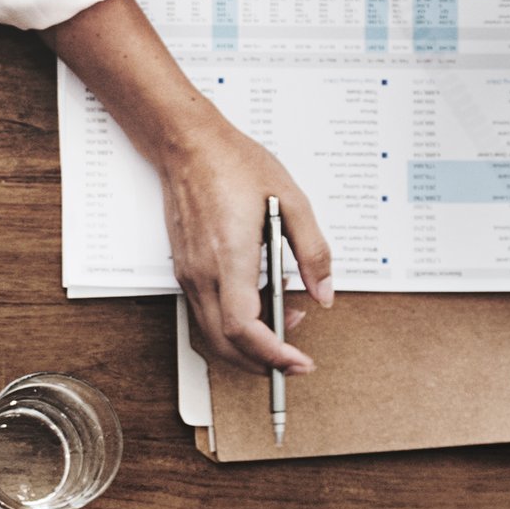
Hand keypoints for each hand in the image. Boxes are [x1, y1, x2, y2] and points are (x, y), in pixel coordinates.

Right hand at [154, 115, 330, 377]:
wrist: (188, 146)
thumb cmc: (233, 165)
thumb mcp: (291, 200)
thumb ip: (312, 251)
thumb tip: (324, 292)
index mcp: (229, 257)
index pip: (244, 328)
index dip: (272, 353)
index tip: (298, 361)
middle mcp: (203, 274)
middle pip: (225, 344)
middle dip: (261, 362)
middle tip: (295, 360)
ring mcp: (189, 276)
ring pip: (213, 335)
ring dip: (248, 345)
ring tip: (284, 325)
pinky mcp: (186, 272)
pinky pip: (206, 315)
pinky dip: (234, 326)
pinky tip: (260, 304)